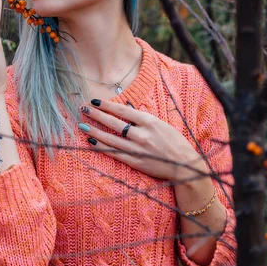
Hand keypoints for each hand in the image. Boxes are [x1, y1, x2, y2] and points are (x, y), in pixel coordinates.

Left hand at [79, 99, 203, 181]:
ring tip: (82, 124)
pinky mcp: (134, 161)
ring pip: (110, 138)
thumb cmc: (174, 142)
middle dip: (96, 114)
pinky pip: (114, 153)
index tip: (95, 101)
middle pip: (113, 123)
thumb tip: (125, 108)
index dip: (107, 105)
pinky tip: (90, 141)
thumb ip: (142, 118)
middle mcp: (142, 134)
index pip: (123, 110)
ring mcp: (137, 149)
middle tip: (83, 108)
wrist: (184, 165)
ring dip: (94, 130)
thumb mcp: (160, 124)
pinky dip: (101, 147)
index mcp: (149, 121)